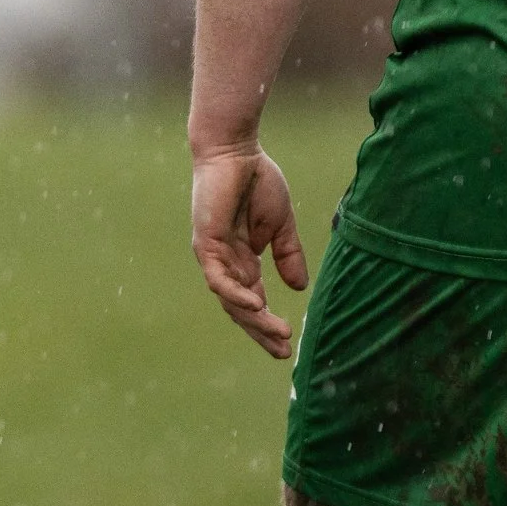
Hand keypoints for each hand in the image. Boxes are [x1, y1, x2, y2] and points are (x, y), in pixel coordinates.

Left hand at [190, 143, 309, 357]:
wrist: (237, 153)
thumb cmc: (257, 183)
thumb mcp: (280, 226)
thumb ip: (287, 256)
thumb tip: (300, 288)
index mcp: (242, 260)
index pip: (252, 301)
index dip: (267, 323)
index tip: (289, 344)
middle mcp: (224, 263)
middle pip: (240, 308)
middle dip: (261, 330)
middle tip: (283, 352)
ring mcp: (213, 256)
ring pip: (231, 299)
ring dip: (254, 319)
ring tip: (279, 334)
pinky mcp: (206, 244)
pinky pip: (218, 277)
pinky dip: (236, 294)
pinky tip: (256, 305)